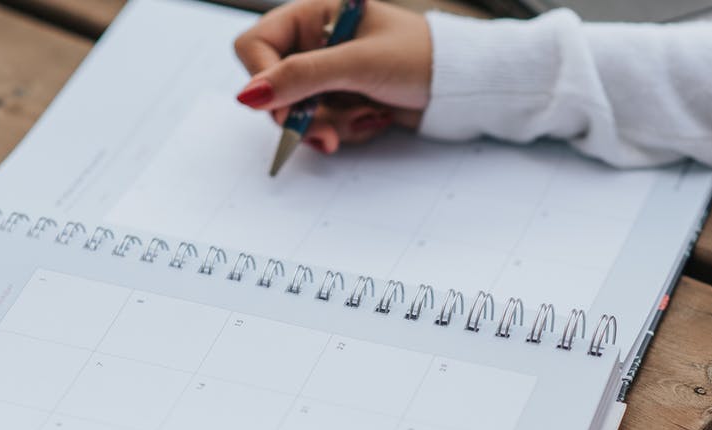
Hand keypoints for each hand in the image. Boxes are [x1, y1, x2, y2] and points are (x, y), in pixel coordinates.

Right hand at [233, 0, 431, 153]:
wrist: (462, 85)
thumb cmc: (419, 58)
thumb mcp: (357, 64)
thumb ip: (301, 76)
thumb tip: (249, 95)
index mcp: (313, 14)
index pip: (256, 46)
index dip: (263, 79)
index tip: (283, 108)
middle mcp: (315, 41)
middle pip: (274, 86)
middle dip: (302, 114)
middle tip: (325, 134)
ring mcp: (329, 72)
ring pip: (299, 112)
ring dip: (330, 124)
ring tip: (367, 117)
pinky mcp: (344, 98)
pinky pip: (323, 123)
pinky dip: (347, 128)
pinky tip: (375, 117)